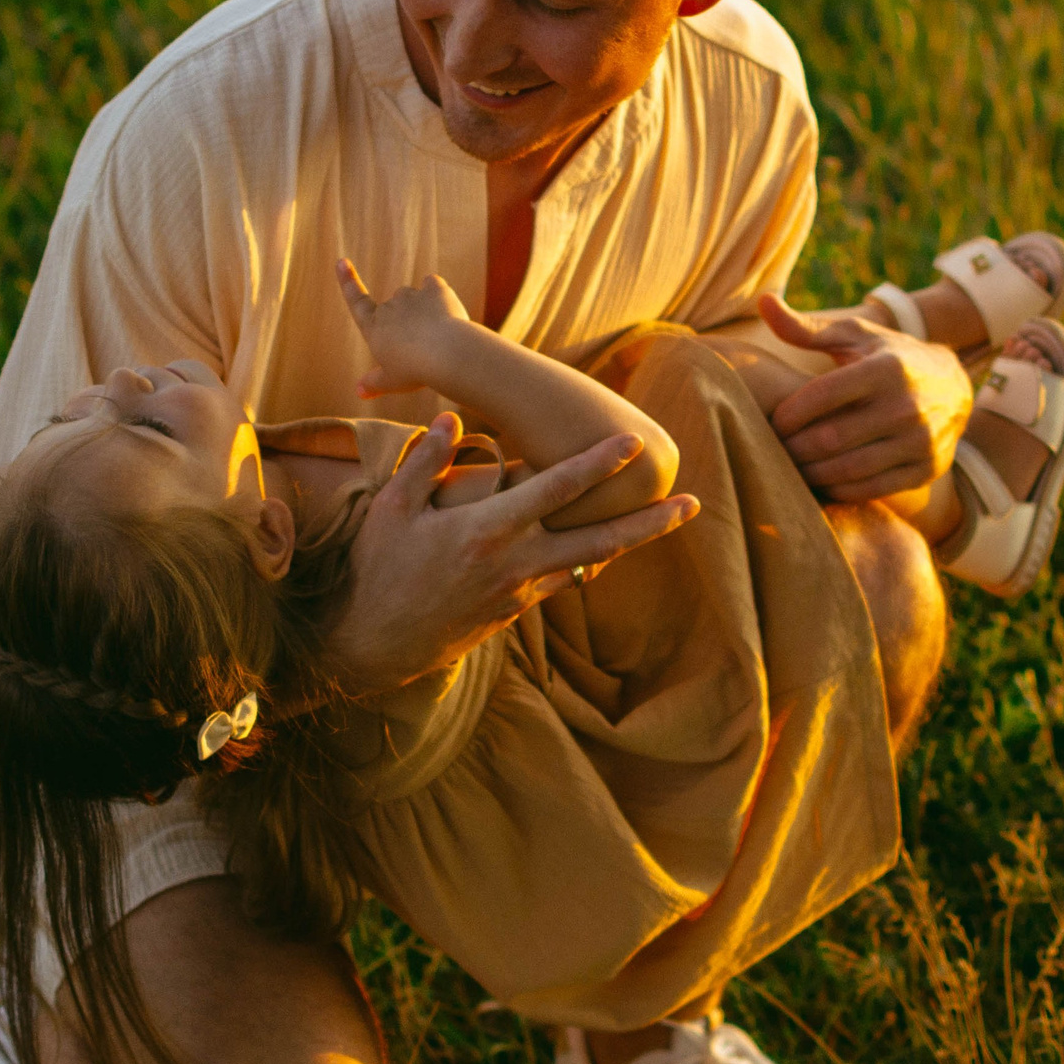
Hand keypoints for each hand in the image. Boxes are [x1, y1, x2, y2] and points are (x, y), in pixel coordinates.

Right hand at [325, 413, 698, 691]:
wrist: (372, 645)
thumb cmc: (377, 570)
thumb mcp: (391, 511)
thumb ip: (426, 462)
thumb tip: (454, 418)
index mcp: (486, 531)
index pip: (556, 490)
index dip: (598, 464)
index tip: (632, 443)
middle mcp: (515, 564)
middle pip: (599, 540)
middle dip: (649, 522)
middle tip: (691, 501)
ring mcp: (519, 593)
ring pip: (589, 564)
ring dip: (631, 541)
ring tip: (669, 520)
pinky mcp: (515, 612)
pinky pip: (562, 580)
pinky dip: (589, 561)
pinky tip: (610, 547)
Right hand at [337, 259, 473, 396]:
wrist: (446, 354)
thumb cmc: (416, 371)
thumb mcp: (392, 382)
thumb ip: (374, 383)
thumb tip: (359, 390)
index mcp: (374, 328)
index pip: (356, 302)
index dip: (348, 281)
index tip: (342, 260)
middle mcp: (389, 308)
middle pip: (394, 306)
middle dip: (406, 321)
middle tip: (424, 347)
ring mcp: (411, 296)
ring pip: (414, 296)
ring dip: (423, 308)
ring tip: (439, 335)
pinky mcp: (435, 289)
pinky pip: (433, 285)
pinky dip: (438, 293)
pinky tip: (445, 308)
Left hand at [758, 293, 969, 501]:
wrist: (954, 387)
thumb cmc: (889, 356)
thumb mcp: (855, 335)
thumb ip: (806, 328)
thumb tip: (763, 302)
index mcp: (887, 368)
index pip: (822, 395)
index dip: (788, 414)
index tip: (773, 421)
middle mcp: (907, 405)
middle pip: (830, 438)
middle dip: (793, 448)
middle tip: (775, 449)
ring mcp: (920, 441)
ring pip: (847, 469)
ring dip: (810, 473)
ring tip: (791, 466)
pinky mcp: (927, 469)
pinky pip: (869, 489)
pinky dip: (837, 489)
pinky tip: (820, 480)